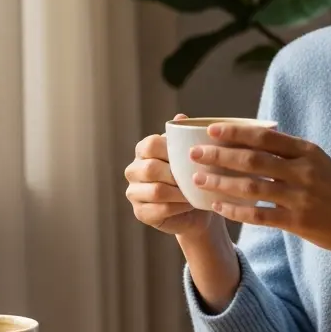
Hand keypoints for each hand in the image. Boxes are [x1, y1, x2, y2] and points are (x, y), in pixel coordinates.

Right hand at [124, 114, 219, 239]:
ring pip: (155, 191)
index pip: (150, 145)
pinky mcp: (140, 213)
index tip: (192, 157)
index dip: (171, 151)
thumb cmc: (193, 175)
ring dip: (180, 193)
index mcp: (143, 150)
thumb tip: (181, 118)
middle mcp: (133, 170)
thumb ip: (185, 136)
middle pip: (150, 169)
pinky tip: (190, 204)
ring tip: (196, 192)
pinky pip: (159, 209)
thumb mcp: (192, 154)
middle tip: (197, 178)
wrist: (196, 207)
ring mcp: (134, 192)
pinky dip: (179, 207)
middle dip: (176, 175)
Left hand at [192, 121, 330, 316]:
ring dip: (221, 183)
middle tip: (194, 154)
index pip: (264, 136)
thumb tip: (256, 139)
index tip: (210, 129)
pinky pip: (259, 215)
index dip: (235, 132)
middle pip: (253, 159)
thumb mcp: (320, 163)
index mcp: (307, 151)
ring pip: (251, 187)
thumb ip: (291, 152)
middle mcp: (303, 171)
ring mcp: (301, 197)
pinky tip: (218, 207)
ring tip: (198, 181)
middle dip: (219, 155)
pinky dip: (235, 210)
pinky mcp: (298, 223)